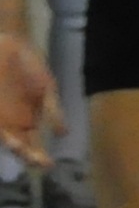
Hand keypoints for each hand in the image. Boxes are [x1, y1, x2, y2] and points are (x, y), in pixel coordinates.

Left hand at [0, 33, 47, 169]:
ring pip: (5, 136)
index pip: (32, 145)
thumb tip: (64, 133)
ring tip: (18, 145)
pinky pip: (0, 124)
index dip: (38, 157)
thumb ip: (53, 112)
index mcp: (26, 122)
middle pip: (17, 145)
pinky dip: (4, 132)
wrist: (11, 43)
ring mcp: (1, 115)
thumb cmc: (30, 67)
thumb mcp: (47, 90)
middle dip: (25, 155)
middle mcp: (11, 122)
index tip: (48, 164)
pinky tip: (11, 134)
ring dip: (12, 144)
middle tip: (35, 159)